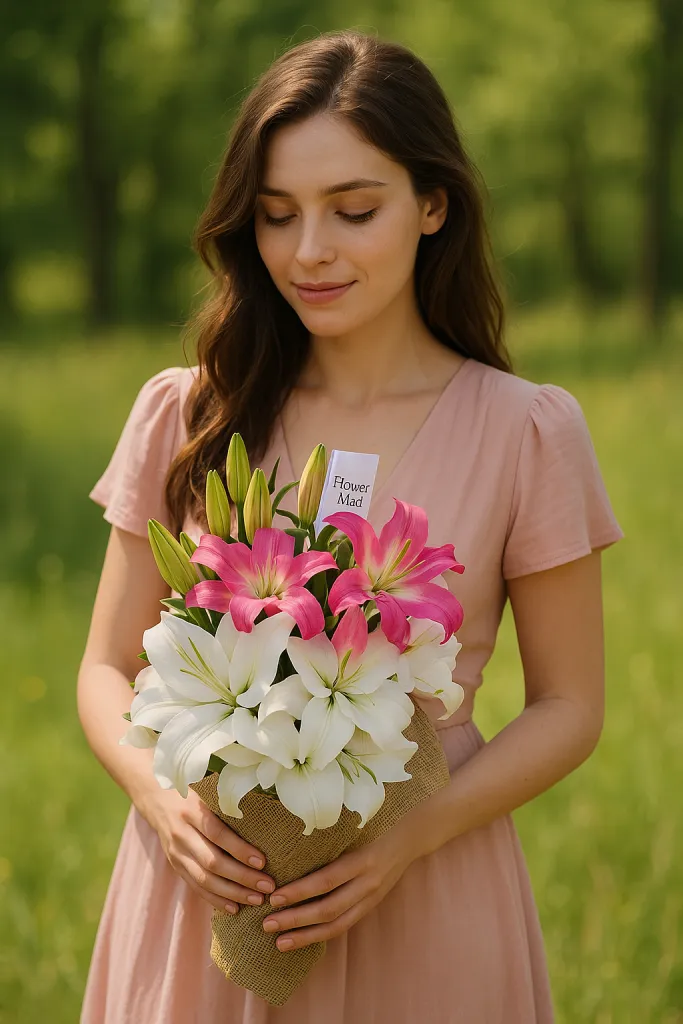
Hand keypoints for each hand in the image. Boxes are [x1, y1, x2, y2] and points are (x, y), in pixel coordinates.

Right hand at [140, 787, 275, 913]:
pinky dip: (215, 900)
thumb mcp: (207, 791)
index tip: (262, 861)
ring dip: (232, 893)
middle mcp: (181, 834)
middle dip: (242, 877)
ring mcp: (176, 853)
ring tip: (257, 900)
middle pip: (212, 862)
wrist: (157, 798)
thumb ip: (227, 805)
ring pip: (204, 879)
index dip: (239, 849)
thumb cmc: (194, 792)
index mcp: (191, 812)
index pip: (217, 834)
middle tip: (267, 886)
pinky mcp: (176, 866)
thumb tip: (264, 819)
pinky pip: (196, 887)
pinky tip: (235, 908)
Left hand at [261, 824, 418, 951]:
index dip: (300, 892)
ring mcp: (371, 898)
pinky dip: (322, 935)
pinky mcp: (371, 907)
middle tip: (267, 924)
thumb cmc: (375, 825)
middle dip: (296, 919)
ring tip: (280, 941)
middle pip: (328, 908)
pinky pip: (344, 926)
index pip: (326, 880)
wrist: (409, 837)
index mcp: (362, 860)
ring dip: (306, 936)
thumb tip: (288, 850)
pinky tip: (302, 939)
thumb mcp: (356, 828)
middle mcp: (368, 883)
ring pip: (336, 925)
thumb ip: (330, 841)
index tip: (274, 897)